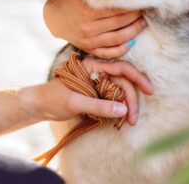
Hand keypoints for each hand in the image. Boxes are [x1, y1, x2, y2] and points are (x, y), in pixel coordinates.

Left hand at [32, 56, 152, 125]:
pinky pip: (113, 98)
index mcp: (92, 66)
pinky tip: (119, 119)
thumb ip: (99, 105)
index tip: (149, 90)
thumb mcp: (75, 102)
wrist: (39, 105)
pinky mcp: (96, 93)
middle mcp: (97, 72)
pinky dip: (118, 108)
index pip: (121, 68)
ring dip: (126, 106)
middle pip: (123, 82)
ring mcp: (97, 82)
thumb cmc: (53, 98)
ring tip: (128, 122)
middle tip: (133, 119)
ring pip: (120, 91)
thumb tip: (123, 110)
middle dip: (131, 99)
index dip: (137, 78)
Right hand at [43, 0, 146, 58]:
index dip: (128, 5)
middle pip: (118, 23)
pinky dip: (122, 49)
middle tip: (144, 9)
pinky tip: (131, 40)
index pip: (114, 9)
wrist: (52, 19)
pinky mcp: (89, 49)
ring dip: (133, 31)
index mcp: (85, 12)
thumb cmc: (65, 1)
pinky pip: (109, 52)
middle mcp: (88, 28)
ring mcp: (89, 41)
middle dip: (134, 16)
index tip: (139, 0)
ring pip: (117, 39)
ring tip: (143, 23)